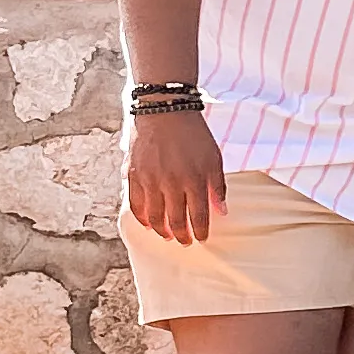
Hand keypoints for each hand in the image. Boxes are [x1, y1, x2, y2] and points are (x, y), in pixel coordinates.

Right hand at [124, 108, 226, 243]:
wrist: (164, 111)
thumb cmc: (193, 134)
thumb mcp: (214, 158)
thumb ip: (217, 186)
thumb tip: (221, 211)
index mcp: (194, 180)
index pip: (198, 215)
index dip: (200, 231)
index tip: (202, 239)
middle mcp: (171, 183)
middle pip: (175, 220)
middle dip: (181, 235)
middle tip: (185, 242)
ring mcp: (149, 180)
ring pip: (154, 216)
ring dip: (161, 230)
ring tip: (167, 236)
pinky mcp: (133, 174)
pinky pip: (135, 203)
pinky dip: (141, 217)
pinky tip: (147, 224)